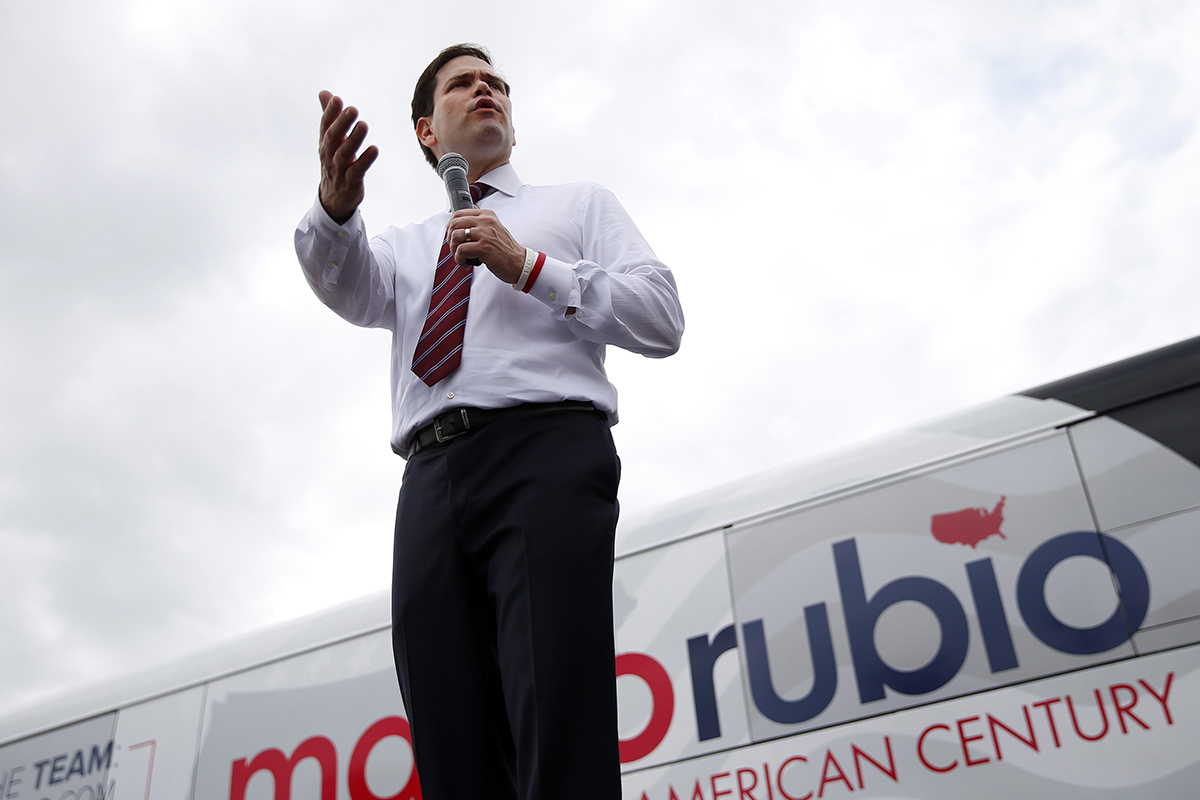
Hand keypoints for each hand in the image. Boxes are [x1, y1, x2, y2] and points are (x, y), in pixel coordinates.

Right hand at [317, 91, 378, 222]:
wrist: (333, 198)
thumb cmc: (334, 163)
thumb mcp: (330, 140)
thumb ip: (330, 116)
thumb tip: (325, 93)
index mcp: (325, 143)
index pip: (325, 126)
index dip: (330, 113)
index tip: (337, 99)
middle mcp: (329, 155)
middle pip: (333, 138)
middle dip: (342, 123)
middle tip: (352, 109)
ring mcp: (339, 169)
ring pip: (344, 153)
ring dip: (354, 139)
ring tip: (363, 125)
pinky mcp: (351, 182)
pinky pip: (357, 170)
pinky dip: (365, 160)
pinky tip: (374, 149)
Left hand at [446, 209, 525, 282]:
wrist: (519, 263)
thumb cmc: (506, 249)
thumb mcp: (495, 228)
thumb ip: (481, 221)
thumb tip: (468, 212)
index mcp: (487, 215)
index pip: (459, 213)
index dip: (450, 226)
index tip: (452, 236)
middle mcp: (486, 222)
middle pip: (454, 224)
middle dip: (450, 239)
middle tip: (455, 248)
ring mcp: (485, 234)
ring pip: (455, 236)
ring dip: (454, 250)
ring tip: (461, 257)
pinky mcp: (484, 248)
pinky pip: (461, 250)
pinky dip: (459, 259)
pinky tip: (466, 263)